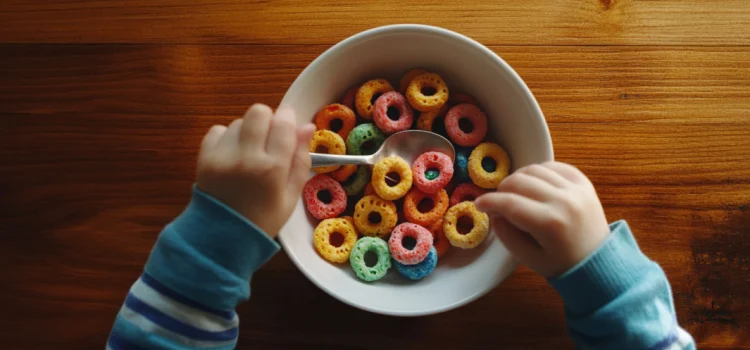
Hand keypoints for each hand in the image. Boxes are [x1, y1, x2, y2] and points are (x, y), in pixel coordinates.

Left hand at [196, 104, 315, 236]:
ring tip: (248, 153)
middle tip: (268, 138)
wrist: (222, 238)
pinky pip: (217, 131)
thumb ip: (300, 160)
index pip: (283, 124)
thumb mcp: (291, 196)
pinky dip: (227, 138)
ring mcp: (222, 156)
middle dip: (267, 119)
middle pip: (258, 112)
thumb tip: (307, 126)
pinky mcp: (204, 157)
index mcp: (273, 168)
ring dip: (247, 131)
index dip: (288, 118)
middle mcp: (247, 157)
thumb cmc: (263, 219)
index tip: (288, 125)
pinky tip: (232, 155)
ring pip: (238, 122)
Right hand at [474, 162, 609, 276]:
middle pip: (519, 181)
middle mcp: (564, 201)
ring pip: (535, 169)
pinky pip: (554, 166)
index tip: (479, 204)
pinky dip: (539, 171)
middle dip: (501, 189)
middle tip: (497, 201)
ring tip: (514, 192)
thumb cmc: (561, 265)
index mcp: (549, 223)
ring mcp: (576, 189)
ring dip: (518, 178)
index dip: (489, 201)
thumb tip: (495, 213)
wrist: (599, 263)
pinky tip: (533, 183)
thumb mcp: (528, 258)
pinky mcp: (583, 183)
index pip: (509, 203)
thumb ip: (506, 235)